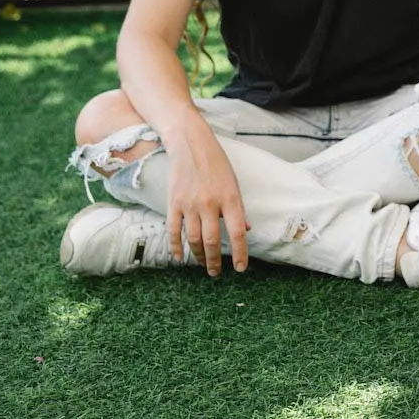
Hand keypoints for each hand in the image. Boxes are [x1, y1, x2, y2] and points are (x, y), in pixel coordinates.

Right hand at [166, 131, 250, 276]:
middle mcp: (210, 203)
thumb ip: (239, 208)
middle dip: (215, 261)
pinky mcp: (173, 203)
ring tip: (203, 265)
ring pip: (193, 239)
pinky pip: (173, 230)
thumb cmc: (216, 163)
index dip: (240, 253)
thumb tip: (246, 230)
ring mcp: (189, 204)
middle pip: (212, 240)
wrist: (191, 145)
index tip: (241, 268)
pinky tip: (180, 257)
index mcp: (230, 198)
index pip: (237, 232)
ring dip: (198, 256)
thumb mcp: (234, 183)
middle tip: (217, 273)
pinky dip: (176, 246)